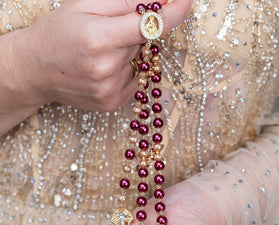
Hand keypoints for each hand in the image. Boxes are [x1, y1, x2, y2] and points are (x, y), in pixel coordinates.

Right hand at [7, 0, 191, 112]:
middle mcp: (106, 68)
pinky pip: (134, 80)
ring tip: (99, 54)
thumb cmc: (58, 32)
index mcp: (99, 38)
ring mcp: (109, 90)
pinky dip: (125, 71)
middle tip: (106, 32)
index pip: (149, 26)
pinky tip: (103, 69)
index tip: (187, 2)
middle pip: (142, 43)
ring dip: (128, 54)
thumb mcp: (85, 5)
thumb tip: (159, 1)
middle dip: (132, 33)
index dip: (173, 13)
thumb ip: (124, 2)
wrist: (35, 69)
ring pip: (138, 62)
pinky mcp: (111, 103)